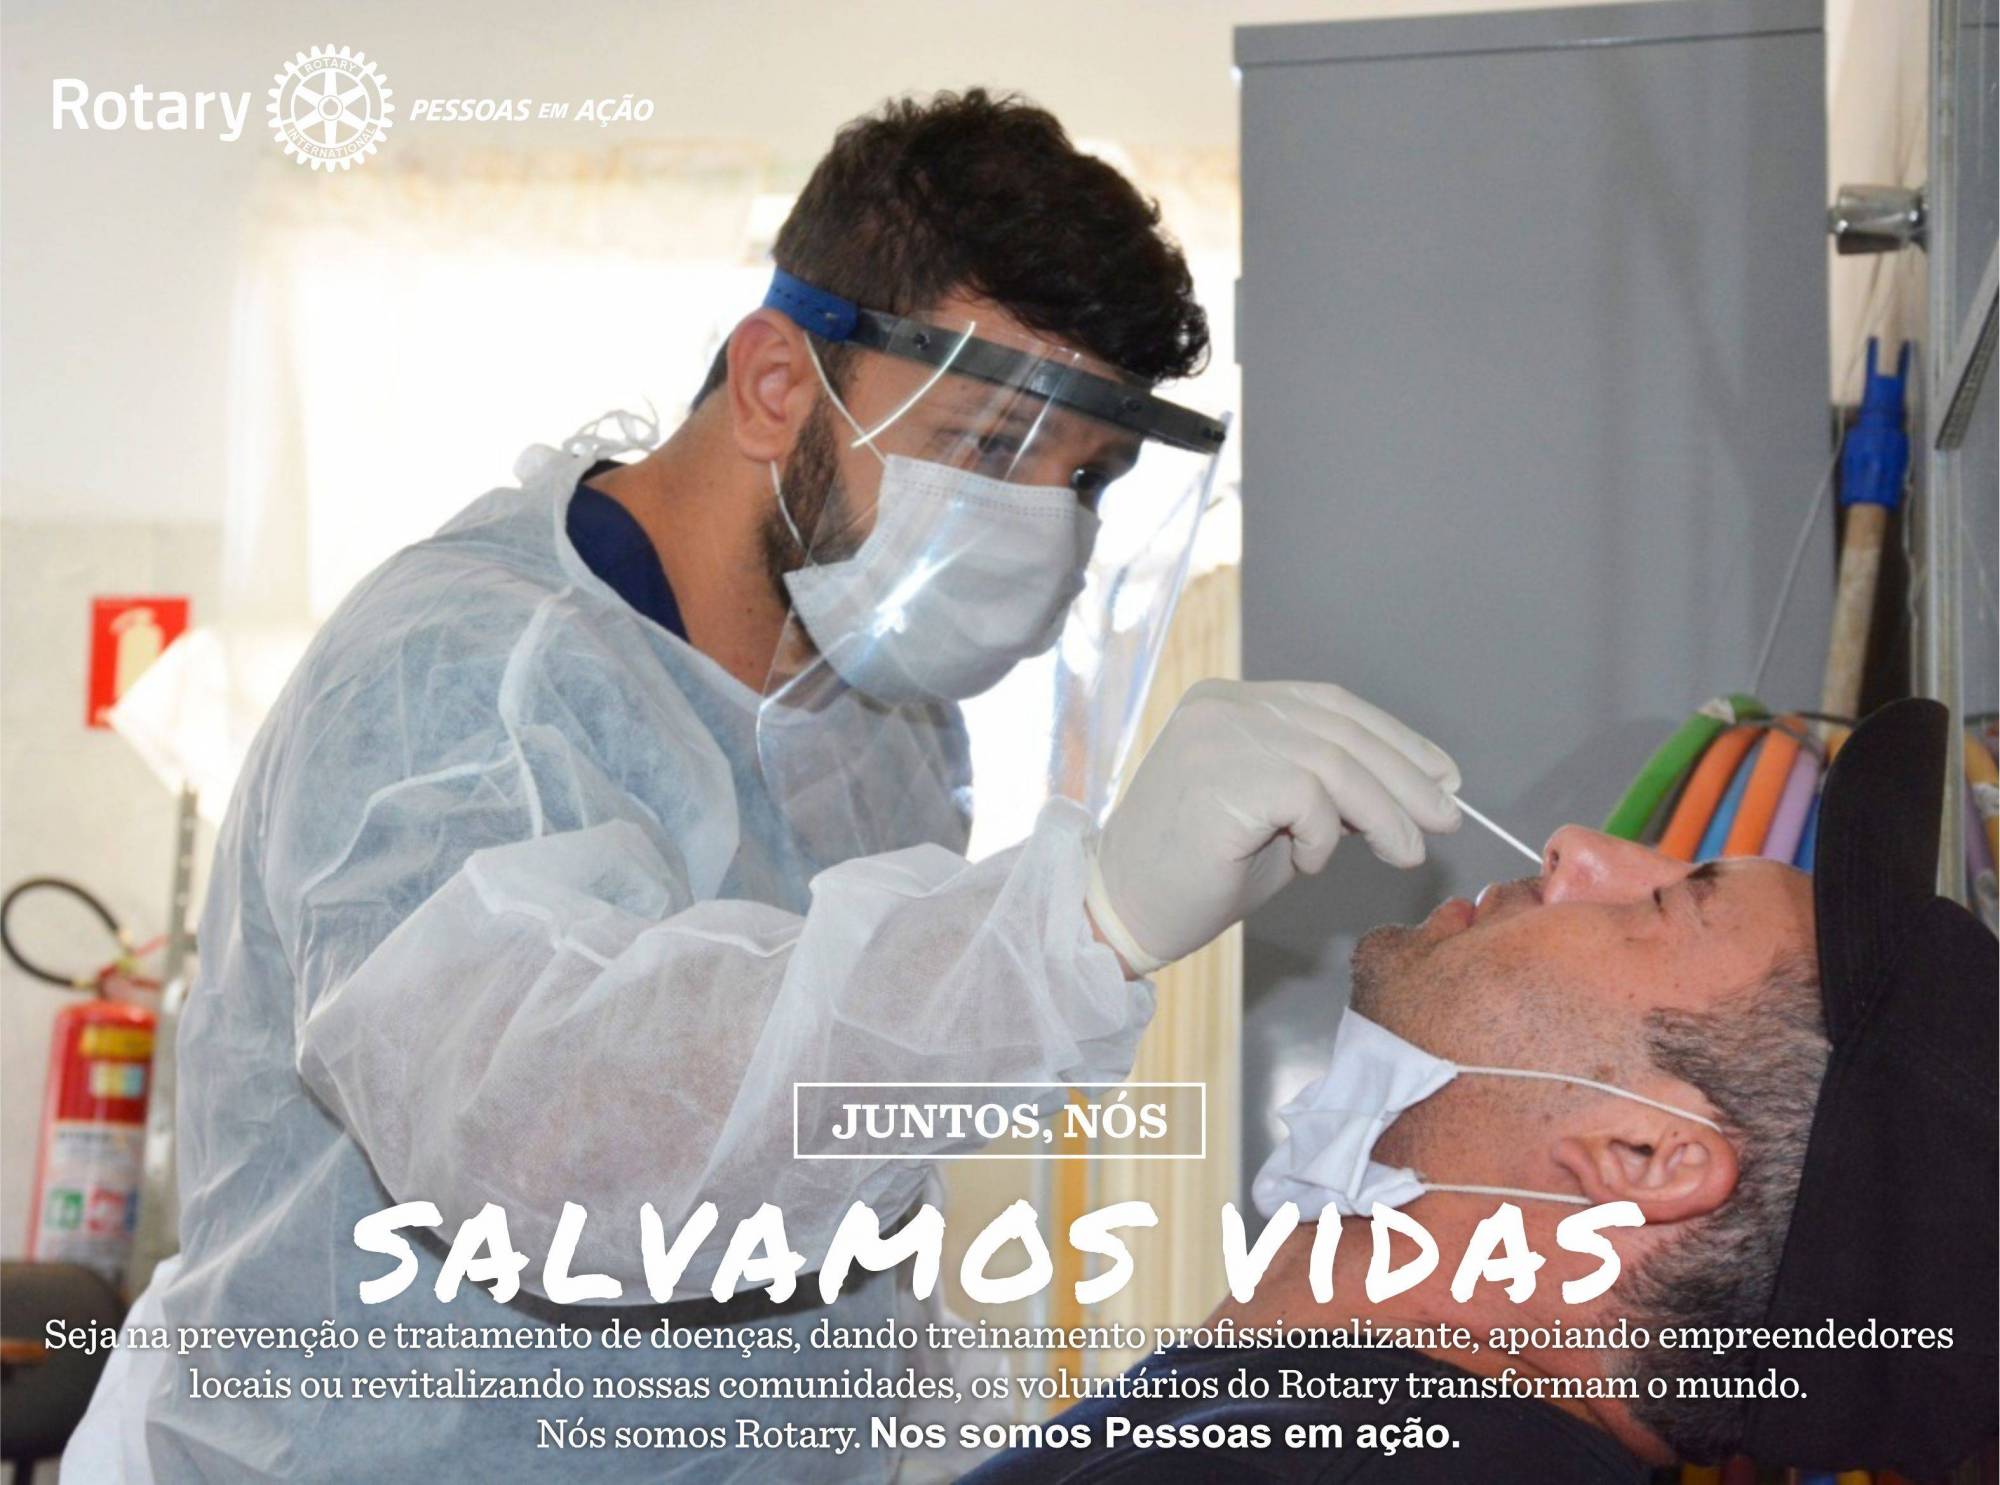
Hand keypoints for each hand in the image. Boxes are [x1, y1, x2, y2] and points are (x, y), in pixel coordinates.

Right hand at [1086, 680, 1461, 974]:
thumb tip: (1410, 789)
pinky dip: (1324, 836)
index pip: (1330, 705)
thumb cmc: (1195, 874)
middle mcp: (1222, 706)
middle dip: (1406, 777)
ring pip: (1337, 763)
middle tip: (1446, 818)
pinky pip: (1310, 798)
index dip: (1395, 738)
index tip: (1442, 775)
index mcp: (1228, 701)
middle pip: (1341, 729)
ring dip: (1385, 813)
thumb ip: (1326, 791)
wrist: (1123, 914)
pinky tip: (1307, 863)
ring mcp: (1218, 736)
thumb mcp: (1275, 817)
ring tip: (1405, 852)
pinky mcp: (1223, 777)